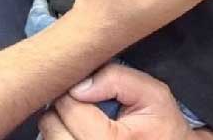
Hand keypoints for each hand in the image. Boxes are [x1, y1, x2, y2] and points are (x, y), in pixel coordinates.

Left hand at [38, 63, 212, 138]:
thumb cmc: (163, 124)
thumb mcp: (151, 93)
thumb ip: (116, 79)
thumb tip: (78, 85)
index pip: (67, 106)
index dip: (73, 90)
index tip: (87, 88)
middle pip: (50, 125)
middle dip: (62, 108)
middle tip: (82, 104)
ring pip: (49, 138)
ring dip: (60, 125)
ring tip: (83, 120)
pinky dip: (63, 136)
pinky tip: (79, 132)